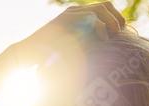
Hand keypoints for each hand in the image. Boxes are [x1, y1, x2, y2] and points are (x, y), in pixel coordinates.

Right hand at [6, 1, 125, 65]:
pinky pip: (91, 19)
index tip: (121, 32)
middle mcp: (73, 11)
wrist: (26, 55)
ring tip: (114, 35)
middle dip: (117, 18)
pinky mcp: (67, 21)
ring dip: (111, 22)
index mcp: (75, 16)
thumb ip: (84, 45)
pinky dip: (100, 29)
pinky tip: (103, 39)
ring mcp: (69, 15)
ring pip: (100, 9)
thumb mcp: (69, 49)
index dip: (115, 18)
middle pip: (105, 5)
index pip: (103, 8)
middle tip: (122, 32)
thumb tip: (103, 51)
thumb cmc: (45, 58)